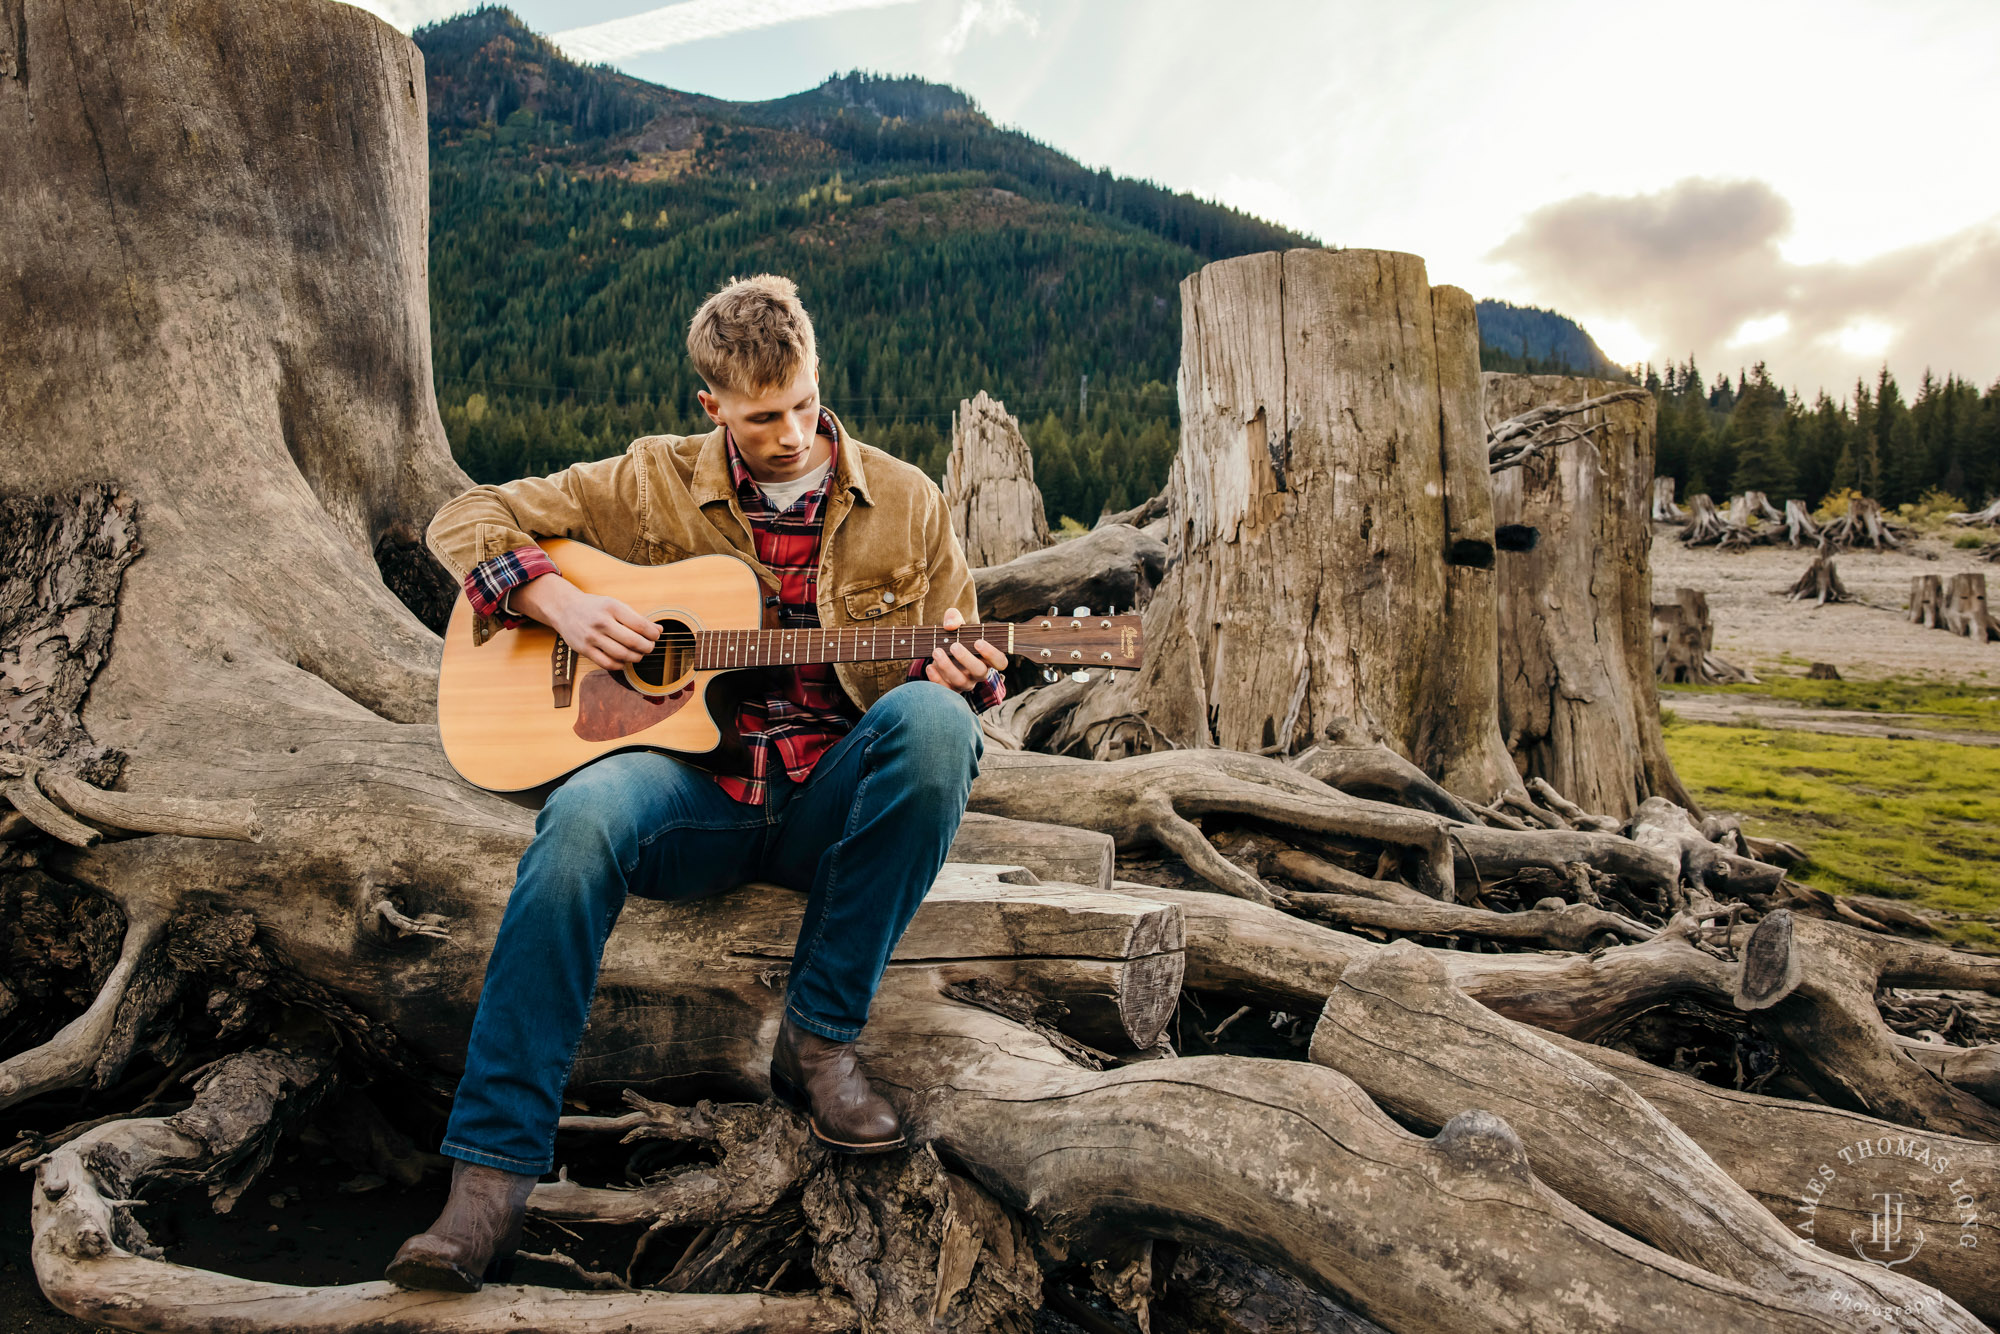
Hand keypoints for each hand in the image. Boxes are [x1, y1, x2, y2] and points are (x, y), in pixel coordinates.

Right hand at [514, 574, 657, 671]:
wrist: (565, 608)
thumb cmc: (595, 607)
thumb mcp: (615, 605)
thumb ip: (636, 618)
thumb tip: (658, 630)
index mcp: (612, 607)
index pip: (639, 624)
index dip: (652, 634)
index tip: (656, 636)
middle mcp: (601, 622)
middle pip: (632, 641)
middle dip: (647, 647)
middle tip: (649, 647)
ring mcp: (591, 637)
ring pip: (621, 654)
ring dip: (635, 657)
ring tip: (638, 654)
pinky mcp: (584, 650)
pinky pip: (607, 663)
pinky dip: (620, 665)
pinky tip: (624, 660)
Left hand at [925, 607, 1006, 691]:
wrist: (941, 650)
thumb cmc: (955, 636)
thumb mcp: (956, 623)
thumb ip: (954, 617)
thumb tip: (950, 625)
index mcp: (987, 657)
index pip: (1000, 662)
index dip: (992, 654)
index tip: (978, 642)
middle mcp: (978, 672)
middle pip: (980, 672)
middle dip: (967, 659)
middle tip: (954, 646)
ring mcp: (965, 682)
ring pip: (961, 682)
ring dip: (948, 667)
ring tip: (936, 651)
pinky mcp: (950, 689)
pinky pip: (946, 690)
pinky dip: (936, 679)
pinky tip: (930, 666)